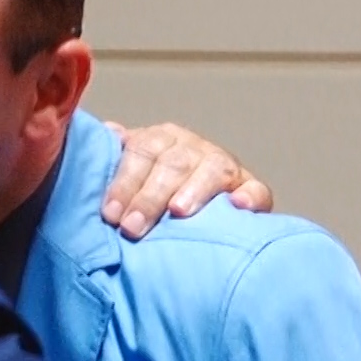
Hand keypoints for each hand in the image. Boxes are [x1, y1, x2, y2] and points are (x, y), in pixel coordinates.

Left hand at [100, 121, 273, 239]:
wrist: (199, 206)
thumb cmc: (153, 193)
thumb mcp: (130, 173)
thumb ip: (114, 159)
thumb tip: (104, 133)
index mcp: (161, 140)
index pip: (141, 152)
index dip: (124, 181)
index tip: (110, 213)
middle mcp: (193, 148)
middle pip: (173, 163)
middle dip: (150, 196)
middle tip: (132, 226)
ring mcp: (224, 167)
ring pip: (212, 170)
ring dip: (194, 190)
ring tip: (178, 211)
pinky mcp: (251, 189)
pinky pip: (256, 190)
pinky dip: (250, 197)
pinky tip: (239, 206)